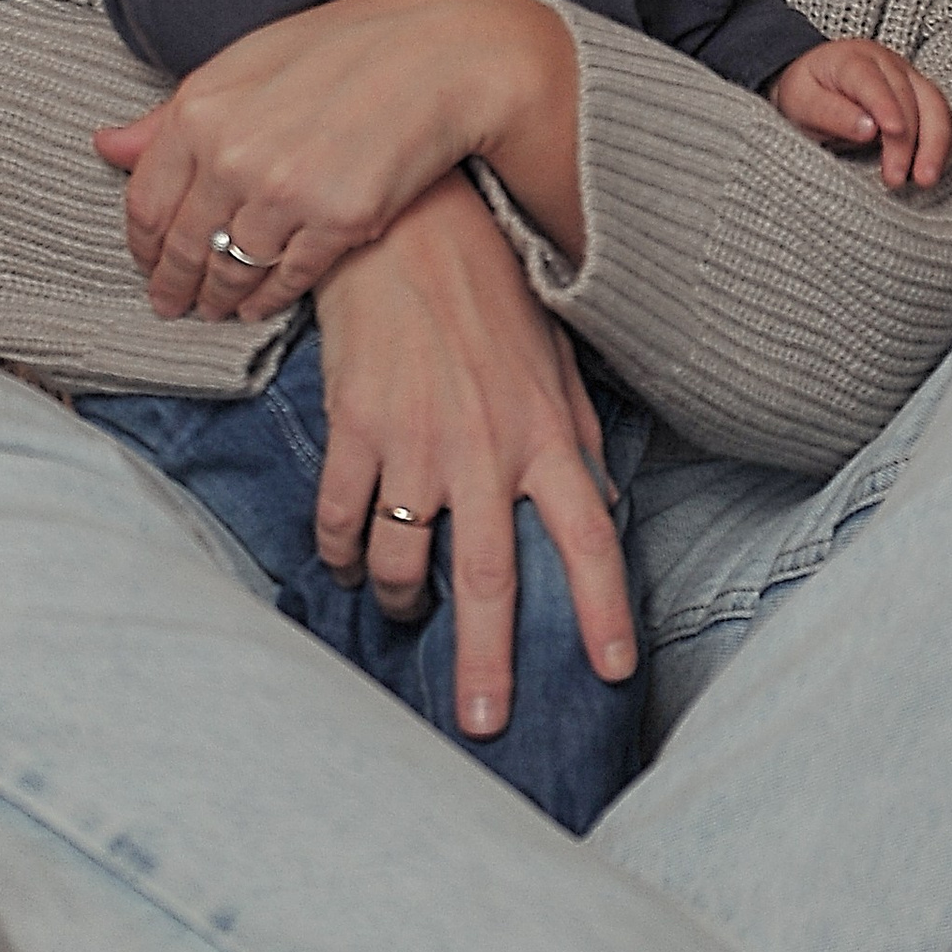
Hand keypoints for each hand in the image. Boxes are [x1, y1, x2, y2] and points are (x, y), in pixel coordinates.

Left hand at [95, 0, 582, 317]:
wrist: (440, 55)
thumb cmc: (344, 49)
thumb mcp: (247, 62)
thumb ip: (174, 115)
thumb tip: (107, 146)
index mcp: (200, 108)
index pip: (145, 203)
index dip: (142, 246)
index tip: (147, 263)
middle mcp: (233, 153)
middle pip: (181, 247)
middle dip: (172, 285)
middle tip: (172, 305)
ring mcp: (285, 191)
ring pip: (230, 271)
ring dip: (217, 300)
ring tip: (215, 310)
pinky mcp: (338, 220)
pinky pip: (285, 279)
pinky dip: (267, 300)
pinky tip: (260, 304)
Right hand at [311, 172, 635, 734]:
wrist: (408, 229)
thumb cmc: (488, 292)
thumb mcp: (553, 358)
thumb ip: (578, 434)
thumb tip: (603, 499)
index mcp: (549, 434)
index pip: (589, 540)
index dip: (602, 611)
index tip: (609, 673)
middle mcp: (488, 451)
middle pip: (494, 581)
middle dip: (488, 662)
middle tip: (484, 722)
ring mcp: (418, 444)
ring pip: (408, 561)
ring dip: (403, 600)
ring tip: (405, 613)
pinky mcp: (357, 429)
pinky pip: (343, 520)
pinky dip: (342, 553)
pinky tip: (346, 561)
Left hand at [768, 38, 951, 190]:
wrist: (814, 79)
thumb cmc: (806, 92)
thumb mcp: (802, 102)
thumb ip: (831, 113)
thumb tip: (867, 129)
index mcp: (852, 60)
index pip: (873, 82)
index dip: (887, 107)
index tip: (893, 132)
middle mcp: (886, 64)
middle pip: (909, 97)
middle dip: (907, 141)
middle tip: (895, 177)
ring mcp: (908, 77)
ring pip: (935, 105)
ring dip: (935, 143)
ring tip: (925, 178)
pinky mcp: (919, 95)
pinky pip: (940, 116)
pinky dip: (940, 143)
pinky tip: (931, 167)